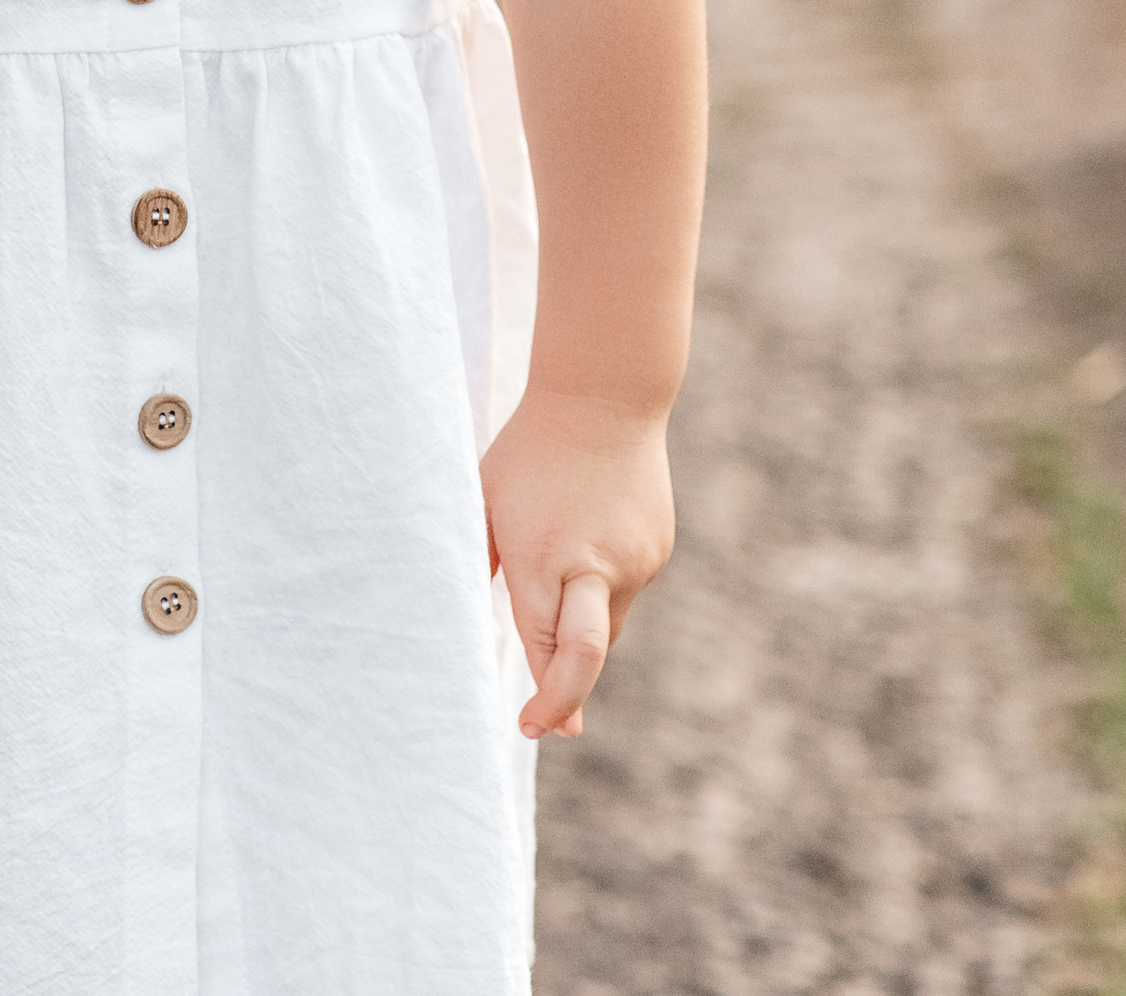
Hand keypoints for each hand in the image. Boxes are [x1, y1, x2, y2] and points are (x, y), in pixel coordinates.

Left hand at [481, 387, 674, 741]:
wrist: (604, 396)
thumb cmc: (529, 449)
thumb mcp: (487, 499)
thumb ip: (480, 562)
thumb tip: (468, 621)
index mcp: (543, 555)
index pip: (544, 648)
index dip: (541, 698)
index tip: (527, 726)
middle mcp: (594, 565)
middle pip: (587, 658)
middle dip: (568, 702)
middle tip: (555, 730)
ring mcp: (634, 561)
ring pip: (606, 626)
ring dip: (580, 627)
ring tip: (559, 561)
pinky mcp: (656, 552)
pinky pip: (624, 591)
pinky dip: (601, 589)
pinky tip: (587, 538)